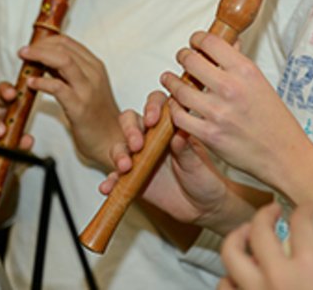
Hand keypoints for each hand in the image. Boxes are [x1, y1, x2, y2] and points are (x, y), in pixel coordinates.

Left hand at [19, 33, 120, 168]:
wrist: (111, 141)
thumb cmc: (97, 115)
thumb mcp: (86, 87)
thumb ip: (68, 72)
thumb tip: (45, 59)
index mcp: (95, 66)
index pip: (67, 42)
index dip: (46, 41)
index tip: (31, 46)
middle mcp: (93, 73)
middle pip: (63, 48)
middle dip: (39, 46)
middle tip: (23, 52)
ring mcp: (88, 89)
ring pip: (62, 60)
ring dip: (39, 56)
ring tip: (24, 59)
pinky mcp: (80, 106)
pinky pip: (58, 87)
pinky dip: (42, 82)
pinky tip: (31, 83)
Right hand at [101, 92, 241, 229]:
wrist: (203, 207)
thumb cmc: (204, 179)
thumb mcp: (198, 164)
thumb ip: (186, 150)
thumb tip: (178, 136)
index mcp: (170, 127)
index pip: (157, 105)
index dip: (152, 107)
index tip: (153, 119)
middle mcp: (152, 138)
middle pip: (131, 121)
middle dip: (131, 129)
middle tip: (137, 144)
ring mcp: (140, 157)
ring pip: (120, 146)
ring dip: (119, 153)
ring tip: (125, 166)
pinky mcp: (132, 178)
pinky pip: (116, 177)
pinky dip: (110, 181)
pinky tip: (108, 186)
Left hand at [161, 31, 312, 191]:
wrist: (284, 154)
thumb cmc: (275, 121)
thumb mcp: (261, 84)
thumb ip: (240, 63)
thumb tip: (230, 43)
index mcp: (245, 71)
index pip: (210, 42)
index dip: (197, 39)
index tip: (194, 42)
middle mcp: (230, 88)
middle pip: (190, 60)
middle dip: (182, 56)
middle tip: (182, 58)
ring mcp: (218, 112)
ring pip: (179, 88)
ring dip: (171, 82)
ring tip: (170, 79)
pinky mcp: (209, 134)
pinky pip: (179, 116)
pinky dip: (174, 109)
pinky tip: (176, 105)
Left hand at [220, 203, 312, 289]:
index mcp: (309, 267)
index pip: (301, 221)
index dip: (306, 210)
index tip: (309, 211)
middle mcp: (277, 276)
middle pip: (258, 230)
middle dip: (265, 214)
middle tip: (273, 212)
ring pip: (231, 255)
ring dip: (239, 240)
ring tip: (249, 236)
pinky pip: (225, 288)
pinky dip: (231, 278)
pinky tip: (243, 277)